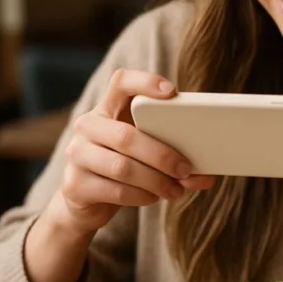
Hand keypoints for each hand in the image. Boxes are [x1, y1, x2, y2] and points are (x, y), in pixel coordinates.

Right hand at [55, 69, 214, 233]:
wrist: (85, 199)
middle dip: (162, 155)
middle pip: (127, 136)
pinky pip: (116, 191)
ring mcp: (77, 155)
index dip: (145, 82)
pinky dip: (141, 196)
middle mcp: (87, 126)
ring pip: (122, 167)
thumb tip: (206, 175)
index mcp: (107, 109)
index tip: (172, 92)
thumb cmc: (123, 166)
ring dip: (156, 181)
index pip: (121, 82)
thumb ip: (169, 153)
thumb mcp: (142, 152)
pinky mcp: (75, 185)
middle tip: (186, 169)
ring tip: (176, 190)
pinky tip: (154, 197)